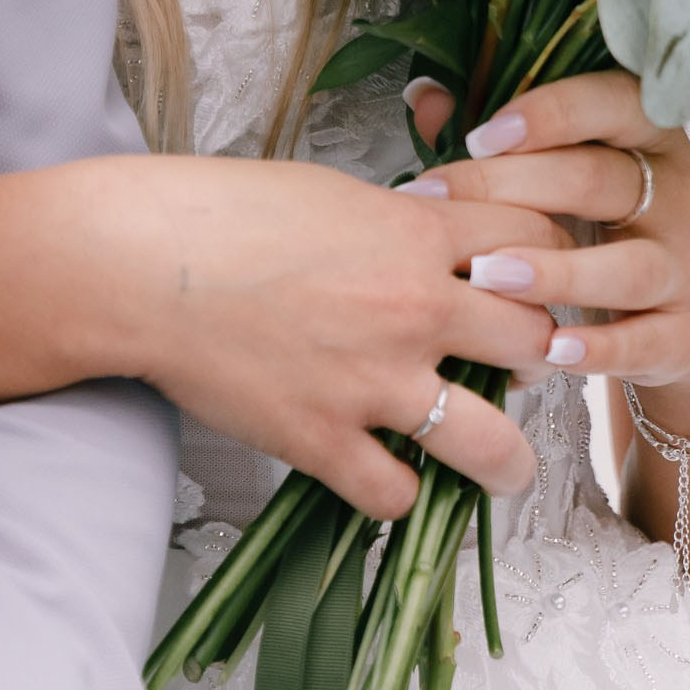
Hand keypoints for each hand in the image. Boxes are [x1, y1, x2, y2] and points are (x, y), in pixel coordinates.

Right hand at [97, 153, 567, 512]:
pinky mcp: (323, 440)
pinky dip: (398, 494)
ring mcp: (372, 382)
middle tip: (525, 372)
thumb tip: (438, 234)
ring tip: (504, 469)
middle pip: (536, 340)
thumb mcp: (334, 193)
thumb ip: (400, 222)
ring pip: (491, 444)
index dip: (548, 261)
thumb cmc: (223, 216)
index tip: (535, 283)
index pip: (536, 239)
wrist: (142, 266)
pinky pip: (396, 495)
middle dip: (541, 357)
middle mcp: (413, 308)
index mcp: (417, 234)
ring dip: (508, 463)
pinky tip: (388, 478)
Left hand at [408, 76, 689, 394]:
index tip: (480, 136)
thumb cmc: (597, 219)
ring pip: (628, 266)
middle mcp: (675, 194)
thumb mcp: (559, 168)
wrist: (678, 301)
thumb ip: (497, 135)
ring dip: (557, 273)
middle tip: (438, 202)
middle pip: (600, 182)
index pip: (612, 104)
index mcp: (649, 135)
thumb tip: (428, 98)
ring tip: (488, 277)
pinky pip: (645, 340)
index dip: (549, 114)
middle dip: (513, 190)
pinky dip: (599, 349)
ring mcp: (683, 266)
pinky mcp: (684, 330)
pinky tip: (549, 350)